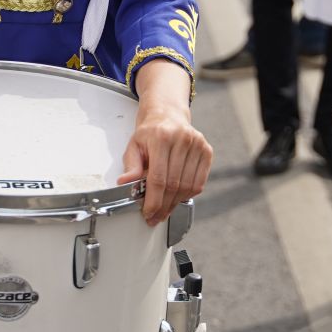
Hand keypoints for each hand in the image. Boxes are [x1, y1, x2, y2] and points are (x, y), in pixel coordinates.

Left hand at [118, 65, 210, 227]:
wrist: (167, 115)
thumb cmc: (149, 133)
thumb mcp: (134, 146)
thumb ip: (131, 166)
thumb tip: (124, 183)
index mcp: (161, 137)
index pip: (159, 178)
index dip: (154, 200)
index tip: (148, 212)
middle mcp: (182, 139)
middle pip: (174, 185)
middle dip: (163, 206)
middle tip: (154, 216)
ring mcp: (197, 144)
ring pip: (187, 186)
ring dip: (175, 203)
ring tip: (164, 210)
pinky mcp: (207, 150)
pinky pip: (199, 183)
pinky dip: (187, 194)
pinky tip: (176, 197)